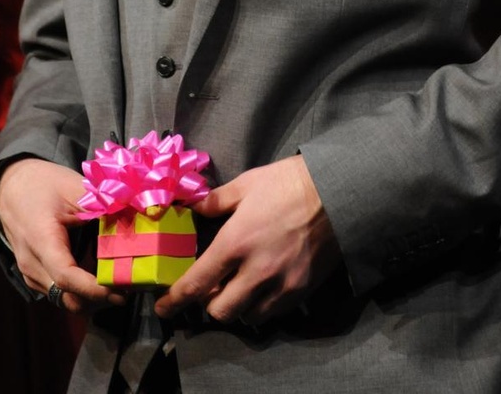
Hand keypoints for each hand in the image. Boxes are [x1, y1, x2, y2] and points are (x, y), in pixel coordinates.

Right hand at [0, 157, 125, 312]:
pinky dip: (81, 291)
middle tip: (130, 287)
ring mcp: (31, 274)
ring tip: (120, 281)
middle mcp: (32, 263)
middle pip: (67, 298)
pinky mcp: (35, 276)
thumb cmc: (43, 184)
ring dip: (92, 297)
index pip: (66, 277)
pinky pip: (59, 292)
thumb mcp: (74, 187)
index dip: (95, 288)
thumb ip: (103, 203)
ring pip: (64, 300)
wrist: (12, 187)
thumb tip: (140, 213)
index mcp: (40, 239)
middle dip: (100, 299)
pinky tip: (101, 276)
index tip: (122, 289)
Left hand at [154, 154, 338, 324]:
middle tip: (210, 287)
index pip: (197, 283)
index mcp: (235, 242)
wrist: (336, 192)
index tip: (164, 308)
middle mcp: (255, 272)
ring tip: (237, 288)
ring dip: (236, 307)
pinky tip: (261, 289)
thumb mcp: (246, 184)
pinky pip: (272, 313)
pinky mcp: (301, 291)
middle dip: (209, 303)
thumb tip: (194, 209)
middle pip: (220, 311)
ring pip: (247, 317)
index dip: (175, 301)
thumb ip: (216, 201)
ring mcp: (280, 285)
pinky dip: (260, 308)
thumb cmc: (287, 183)